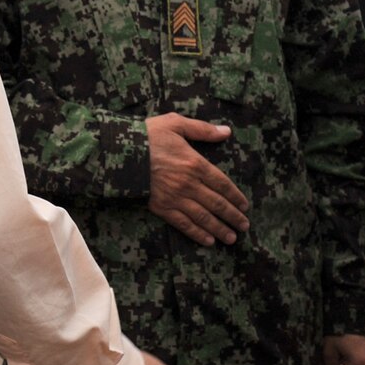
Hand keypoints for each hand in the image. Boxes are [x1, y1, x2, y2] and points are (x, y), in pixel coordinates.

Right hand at [145, 113, 249, 244]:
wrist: (119, 153)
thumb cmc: (148, 136)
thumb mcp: (175, 124)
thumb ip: (202, 129)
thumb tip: (226, 131)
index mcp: (195, 163)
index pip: (222, 184)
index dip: (236, 196)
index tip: (245, 206)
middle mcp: (189, 183)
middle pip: (217, 204)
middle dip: (233, 216)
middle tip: (244, 226)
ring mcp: (175, 197)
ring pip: (203, 217)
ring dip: (220, 229)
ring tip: (231, 238)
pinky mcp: (161, 208)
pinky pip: (184, 224)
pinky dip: (198, 233)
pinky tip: (208, 240)